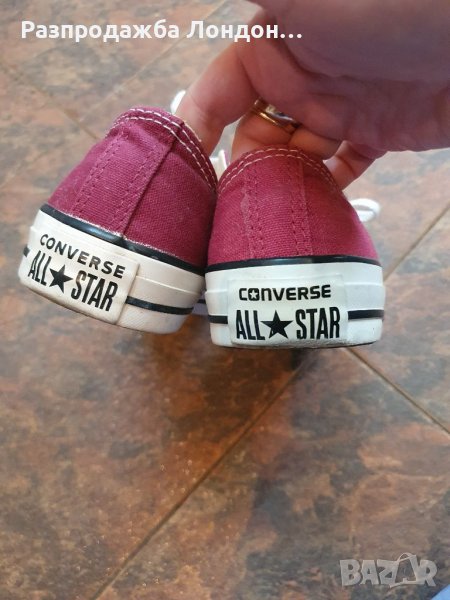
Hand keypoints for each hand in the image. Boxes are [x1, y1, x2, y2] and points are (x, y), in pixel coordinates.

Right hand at [177, 2, 449, 186]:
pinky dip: (324, 189)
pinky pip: (341, 169)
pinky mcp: (376, 133)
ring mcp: (340, 108)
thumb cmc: (390, 7)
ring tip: (265, 219)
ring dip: (280, 187)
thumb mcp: (299, 0)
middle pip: (255, 135)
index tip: (184, 168)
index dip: (197, 127)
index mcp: (277, 47)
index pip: (220, 92)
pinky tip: (309, 211)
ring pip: (295, 158)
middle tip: (232, 206)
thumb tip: (183, 7)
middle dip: (241, 168)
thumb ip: (257, 8)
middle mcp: (304, 79)